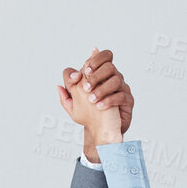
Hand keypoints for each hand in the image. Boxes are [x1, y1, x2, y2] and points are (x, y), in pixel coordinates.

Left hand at [57, 48, 131, 162]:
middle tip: (85, 87)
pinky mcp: (128, 100)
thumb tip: (58, 86)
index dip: (93, 61)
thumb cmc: (90, 114)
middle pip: (109, 66)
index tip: (83, 73)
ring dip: (102, 89)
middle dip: (96, 75)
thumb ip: (67, 96)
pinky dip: (109, 100)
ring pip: (116, 80)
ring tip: (91, 100)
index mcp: (101, 75)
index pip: (102, 57)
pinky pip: (121, 96)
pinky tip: (99, 106)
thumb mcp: (75, 105)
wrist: (103, 130)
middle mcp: (113, 78)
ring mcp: (122, 88)